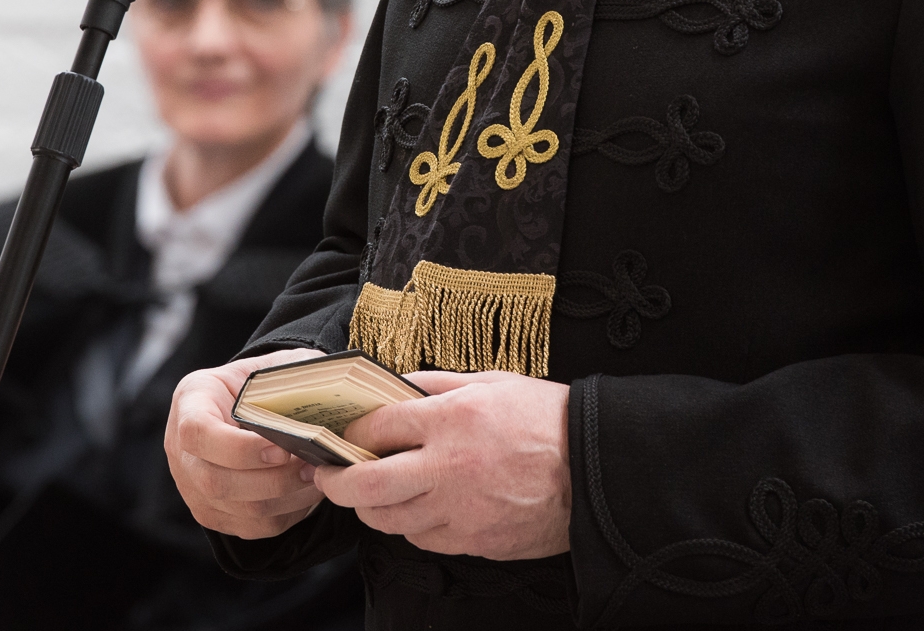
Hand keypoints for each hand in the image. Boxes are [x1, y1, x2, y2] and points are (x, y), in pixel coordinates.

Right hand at [166, 347, 326, 538]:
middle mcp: (181, 450)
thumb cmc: (261, 382)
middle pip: (215, 481)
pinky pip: (253, 527)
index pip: (197, 433)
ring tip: (318, 477)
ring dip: (285, 497)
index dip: (238, 448)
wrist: (249, 402)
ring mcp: (193, 488)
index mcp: (190, 401)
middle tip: (311, 465)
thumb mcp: (268, 367)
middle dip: (271, 479)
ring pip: (239, 510)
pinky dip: (287, 512)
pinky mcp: (215, 514)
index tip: (282, 447)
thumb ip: (286, 378)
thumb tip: (319, 396)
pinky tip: (308, 491)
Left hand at [312, 370, 570, 559]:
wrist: (598, 468)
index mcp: (451, 420)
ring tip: (369, 494)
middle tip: (325, 477)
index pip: (377, 427)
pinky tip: (416, 510)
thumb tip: (397, 385)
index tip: (341, 435)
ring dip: (371, 508)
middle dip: (335, 483)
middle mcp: (449, 468)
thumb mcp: (492, 383)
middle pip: (367, 485)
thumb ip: (438, 385)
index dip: (350, 431)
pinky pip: (425, 540)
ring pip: (390, 521)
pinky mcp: (476, 541)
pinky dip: (411, 527)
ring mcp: (461, 510)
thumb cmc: (547, 419)